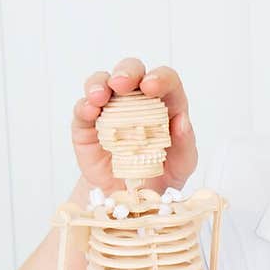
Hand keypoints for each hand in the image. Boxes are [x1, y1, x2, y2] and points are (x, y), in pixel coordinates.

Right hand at [70, 58, 196, 192]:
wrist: (132, 198)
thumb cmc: (162, 174)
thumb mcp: (183, 164)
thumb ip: (186, 144)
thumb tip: (182, 121)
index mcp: (165, 103)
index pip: (165, 79)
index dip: (159, 77)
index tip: (152, 86)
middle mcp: (136, 99)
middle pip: (131, 70)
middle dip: (126, 72)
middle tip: (122, 84)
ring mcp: (110, 109)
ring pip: (101, 81)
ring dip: (99, 83)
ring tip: (99, 96)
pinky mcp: (87, 124)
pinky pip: (82, 108)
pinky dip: (84, 106)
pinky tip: (89, 111)